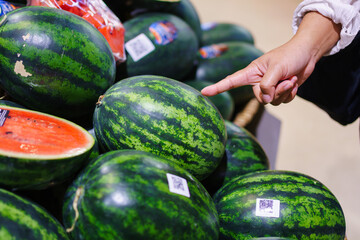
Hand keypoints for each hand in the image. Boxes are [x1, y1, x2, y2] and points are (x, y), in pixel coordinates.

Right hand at [201, 12, 340, 104]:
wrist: (308, 54)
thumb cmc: (290, 55)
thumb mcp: (277, 68)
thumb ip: (267, 85)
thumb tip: (264, 100)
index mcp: (252, 72)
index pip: (231, 81)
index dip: (217, 87)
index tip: (204, 92)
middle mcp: (258, 81)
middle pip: (259, 98)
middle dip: (274, 92)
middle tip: (285, 80)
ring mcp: (269, 87)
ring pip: (272, 102)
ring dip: (285, 92)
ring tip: (291, 79)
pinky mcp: (280, 91)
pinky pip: (282, 101)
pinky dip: (290, 94)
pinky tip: (294, 83)